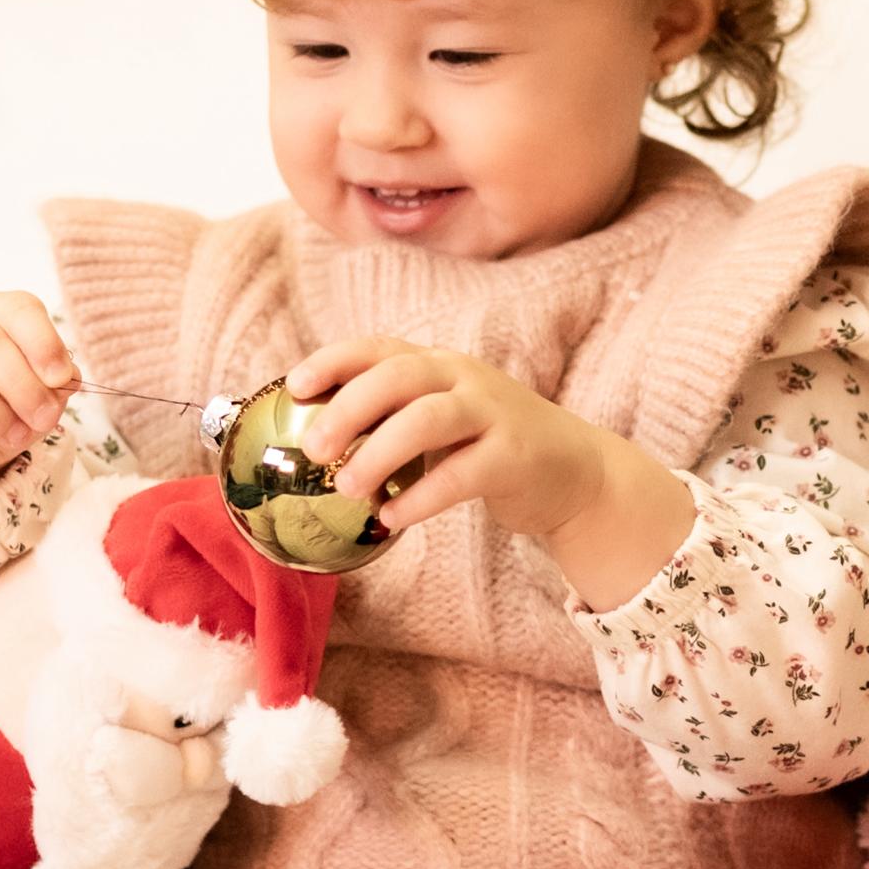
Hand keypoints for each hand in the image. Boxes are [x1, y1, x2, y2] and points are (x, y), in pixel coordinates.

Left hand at [288, 335, 693, 606]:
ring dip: (380, 452)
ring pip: (428, 419)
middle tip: (313, 448)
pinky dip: (420, 498)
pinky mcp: (515, 457)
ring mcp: (494, 414)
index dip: (334, 361)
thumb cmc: (489, 447)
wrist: (573, 471)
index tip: (295, 386)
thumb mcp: (443, 420)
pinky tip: (392, 519)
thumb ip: (392, 420)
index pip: (379, 349)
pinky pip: (460, 475)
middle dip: (349, 408)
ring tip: (348, 487)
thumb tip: (314, 443)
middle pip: (399, 377)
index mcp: (439, 366)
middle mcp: (465, 379)